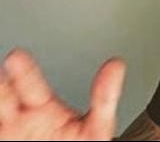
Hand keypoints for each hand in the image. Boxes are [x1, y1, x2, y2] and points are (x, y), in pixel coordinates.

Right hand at [0, 49, 125, 140]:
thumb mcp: (96, 127)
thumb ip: (104, 98)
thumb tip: (116, 64)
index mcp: (41, 106)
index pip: (30, 85)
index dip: (23, 72)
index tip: (16, 57)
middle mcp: (19, 119)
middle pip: (3, 98)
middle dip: (2, 87)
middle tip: (4, 72)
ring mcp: (9, 133)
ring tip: (0, 91)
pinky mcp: (4, 140)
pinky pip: (0, 134)